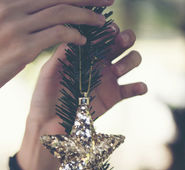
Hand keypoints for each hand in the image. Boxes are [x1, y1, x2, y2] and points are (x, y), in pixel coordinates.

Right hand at [0, 0, 114, 104]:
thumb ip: (13, 13)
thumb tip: (39, 11)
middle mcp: (8, 6)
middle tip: (108, 0)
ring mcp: (15, 25)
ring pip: (62, 12)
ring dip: (87, 16)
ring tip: (102, 23)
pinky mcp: (21, 47)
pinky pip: (57, 35)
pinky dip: (74, 35)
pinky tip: (83, 42)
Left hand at [17, 26, 146, 169]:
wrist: (49, 126)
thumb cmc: (44, 97)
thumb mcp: (48, 73)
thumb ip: (61, 54)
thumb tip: (77, 35)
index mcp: (83, 54)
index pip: (101, 36)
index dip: (108, 29)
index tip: (109, 30)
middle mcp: (98, 63)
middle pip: (121, 43)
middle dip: (126, 37)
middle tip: (120, 41)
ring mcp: (107, 80)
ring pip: (131, 61)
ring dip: (130, 60)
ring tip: (116, 70)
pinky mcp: (113, 97)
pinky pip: (132, 89)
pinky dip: (140, 86)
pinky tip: (139, 87)